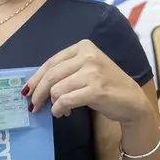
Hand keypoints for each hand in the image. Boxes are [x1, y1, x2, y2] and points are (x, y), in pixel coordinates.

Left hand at [25, 39, 149, 124]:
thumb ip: (66, 71)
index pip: (51, 62)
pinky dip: (59, 109)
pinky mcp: (95, 90)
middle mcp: (88, 56)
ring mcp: (93, 73)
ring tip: (59, 110)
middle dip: (38, 93)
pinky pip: (65, 100)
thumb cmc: (107, 85)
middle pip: (51, 75)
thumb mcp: (87, 69)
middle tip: (34, 106)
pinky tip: (62, 113)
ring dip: (53, 104)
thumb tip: (35, 85)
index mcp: (84, 47)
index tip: (27, 90)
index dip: (36, 78)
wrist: (132, 100)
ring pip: (57, 89)